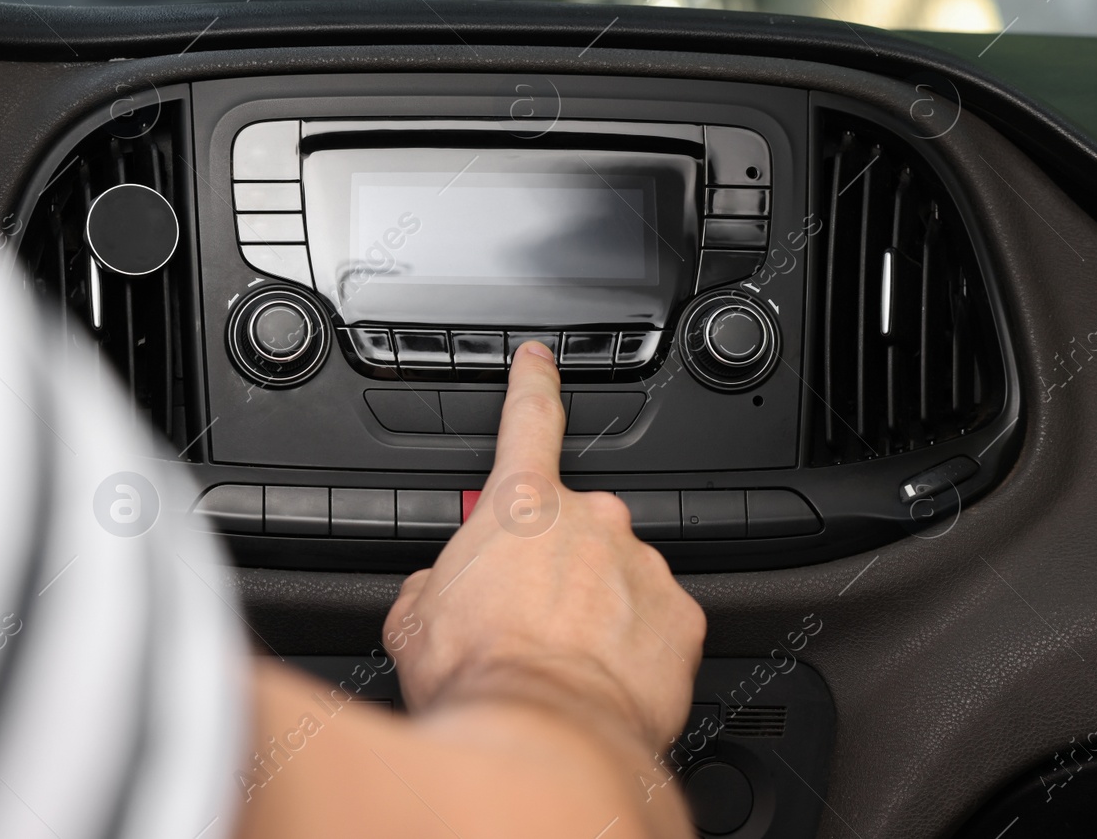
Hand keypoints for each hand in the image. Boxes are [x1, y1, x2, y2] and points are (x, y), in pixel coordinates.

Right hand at [383, 341, 705, 753]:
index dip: (532, 386)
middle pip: (573, 531)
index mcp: (520, 506)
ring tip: (563, 663)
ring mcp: (641, 568)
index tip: (540, 361)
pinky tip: (603, 679)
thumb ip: (435, 579)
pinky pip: (657, 624)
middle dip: (555, 570)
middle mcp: (590, 522)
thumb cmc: (478, 675)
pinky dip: (635, 648)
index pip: (528, 422)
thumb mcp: (414, 617)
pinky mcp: (681, 619)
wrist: (543, 735)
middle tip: (529, 624)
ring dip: (596, 611)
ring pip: (619, 579)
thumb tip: (441, 590)